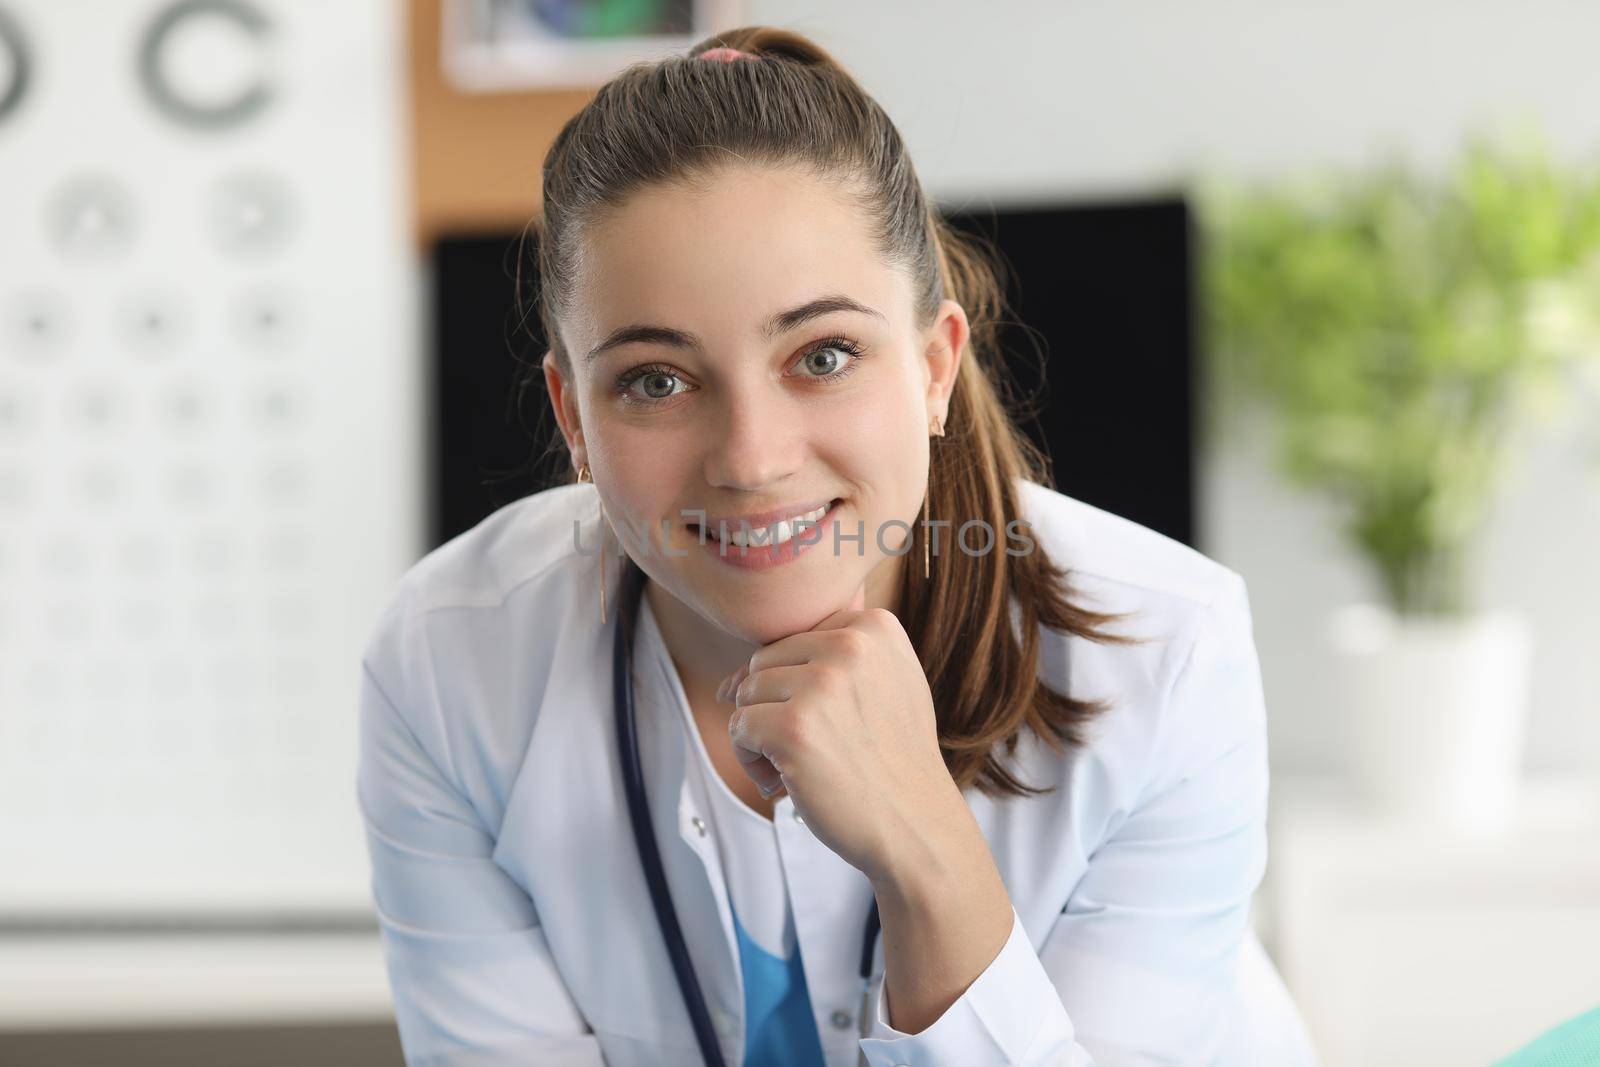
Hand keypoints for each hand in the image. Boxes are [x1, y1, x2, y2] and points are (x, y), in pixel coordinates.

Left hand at [716, 580, 963, 883]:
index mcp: (876, 627)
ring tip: (797, 765)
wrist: (917, 825)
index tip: (831, 723)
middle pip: (765, 662)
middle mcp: (851, 646)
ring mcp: (821, 686)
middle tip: (810, 749)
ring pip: (747, 693)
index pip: (796, 639)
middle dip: (773, 709)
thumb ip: (823, 664)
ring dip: (759, 735)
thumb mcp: (884, 686)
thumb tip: (729, 683)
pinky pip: (738, 727)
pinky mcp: (793, 727)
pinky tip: (782, 780)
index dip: (798, 688)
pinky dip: (750, 759)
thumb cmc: (892, 762)